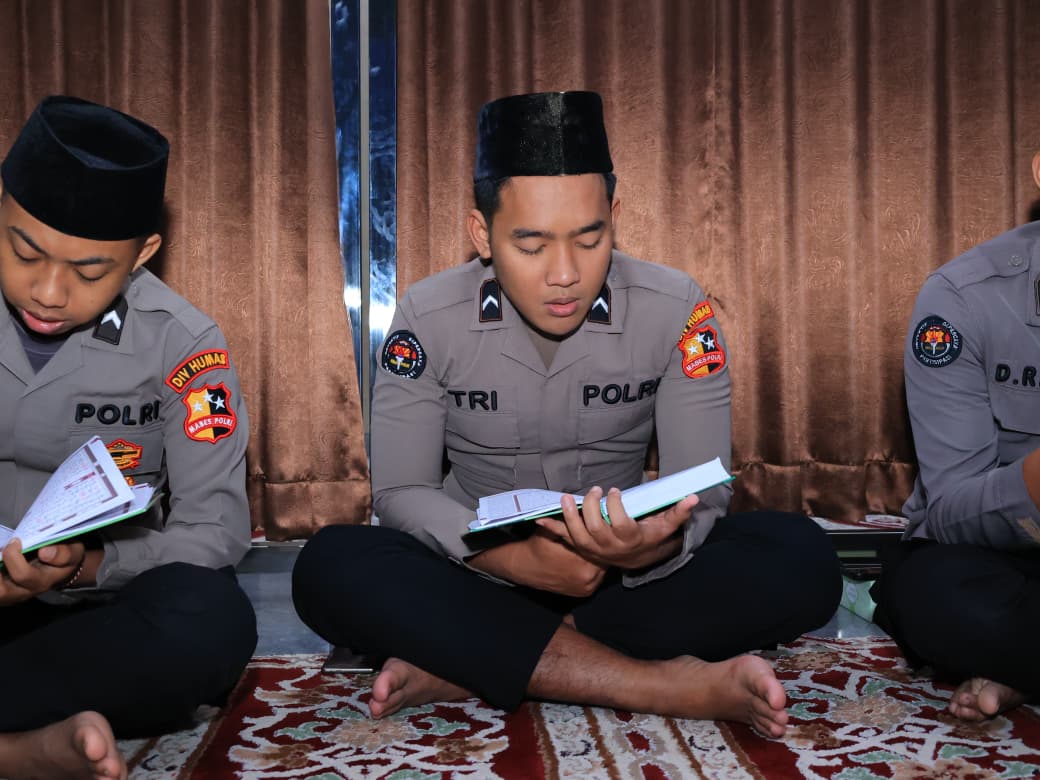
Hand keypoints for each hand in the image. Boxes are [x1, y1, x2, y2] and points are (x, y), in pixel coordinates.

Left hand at [0, 540, 84, 605]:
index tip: (15, 540)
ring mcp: (10, 594)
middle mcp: (23, 592)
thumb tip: (44, 552)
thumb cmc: (65, 559)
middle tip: (1, 550)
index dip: (13, 557)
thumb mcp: (74, 553)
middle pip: (0, 591)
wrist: (61, 571)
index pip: (23, 575)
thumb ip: (63, 554)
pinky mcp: (2, 592)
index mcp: (42, 581)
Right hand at [469, 528, 607, 596]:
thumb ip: (569, 522)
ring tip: (593, 547)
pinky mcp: (585, 593)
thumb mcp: (552, 530)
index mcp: (581, 561)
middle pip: (602, 557)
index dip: (597, 534)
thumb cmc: (538, 546)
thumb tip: (586, 509)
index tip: (596, 526)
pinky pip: (596, 578)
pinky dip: (593, 569)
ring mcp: (587, 587)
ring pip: (601, 567)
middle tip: (597, 536)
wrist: (524, 568)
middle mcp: (587, 577)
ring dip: (598, 557)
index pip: (598, 544)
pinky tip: (587, 560)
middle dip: (599, 546)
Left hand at [537, 487, 697, 569]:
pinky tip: (538, 518)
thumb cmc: (648, 537)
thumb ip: (678, 513)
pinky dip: (551, 528)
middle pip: (595, 528)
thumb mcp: (664, 526)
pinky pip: (563, 538)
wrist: (632, 558)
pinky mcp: (580, 546)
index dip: (615, 506)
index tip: (615, 491)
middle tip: (595, 489)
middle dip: (592, 507)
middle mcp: (608, 547)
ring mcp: (592, 548)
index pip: (620, 523)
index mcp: (628, 539)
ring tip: (568, 497)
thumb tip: (693, 497)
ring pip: (576, 535)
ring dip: (569, 516)